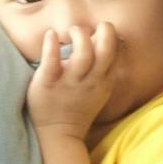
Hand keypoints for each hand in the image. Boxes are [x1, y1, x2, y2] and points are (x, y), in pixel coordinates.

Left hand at [27, 21, 118, 137]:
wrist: (58, 135)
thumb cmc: (77, 108)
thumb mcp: (99, 91)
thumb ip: (104, 69)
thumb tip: (106, 40)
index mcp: (103, 81)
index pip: (115, 52)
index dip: (111, 36)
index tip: (100, 31)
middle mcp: (90, 81)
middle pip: (105, 50)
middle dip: (104, 31)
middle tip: (90, 28)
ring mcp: (69, 83)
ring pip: (83, 55)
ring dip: (79, 36)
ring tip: (72, 31)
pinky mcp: (47, 84)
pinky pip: (52, 61)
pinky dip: (51, 44)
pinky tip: (50, 35)